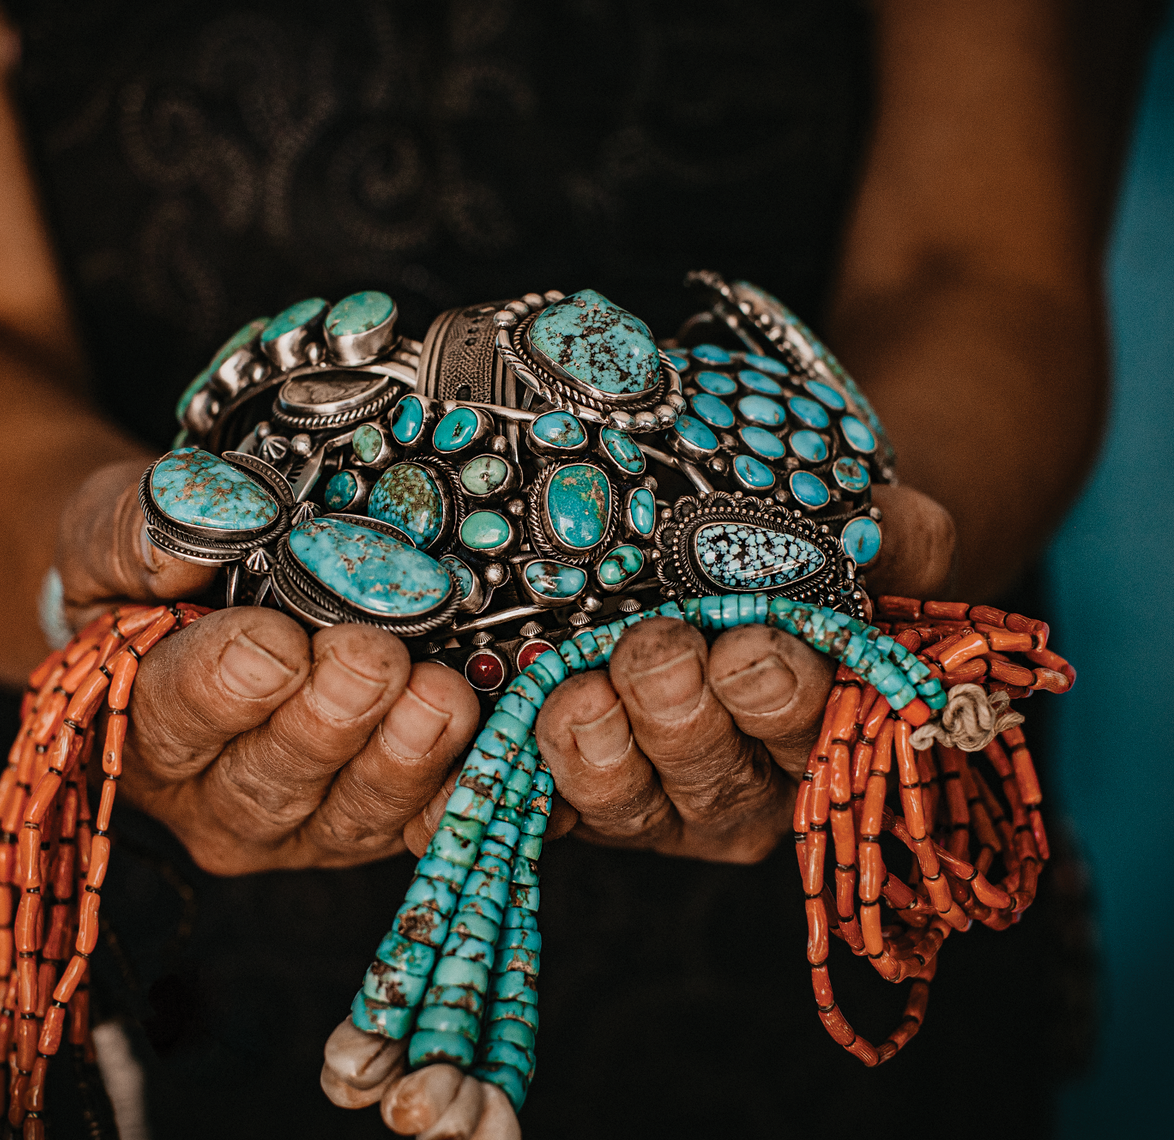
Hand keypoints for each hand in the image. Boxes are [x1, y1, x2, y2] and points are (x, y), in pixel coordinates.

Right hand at [53, 459, 480, 875]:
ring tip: (439, 695)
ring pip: (351, 810)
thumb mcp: (120, 528)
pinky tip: (486, 746)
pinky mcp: (371, 823)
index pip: (170, 715)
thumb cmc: (161, 566)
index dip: (224, 684)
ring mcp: (298, 820)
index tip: (275, 640)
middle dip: (329, 719)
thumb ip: (135, 532)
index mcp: (139, 727)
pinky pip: (420, 827)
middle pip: (270, 778)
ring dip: (402, 756)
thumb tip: (201, 529)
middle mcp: (213, 793)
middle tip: (372, 657)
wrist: (211, 592)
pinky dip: (456, 792)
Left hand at [404, 482, 955, 864]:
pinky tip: (471, 727)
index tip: (750, 649)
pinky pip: (521, 800)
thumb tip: (888, 530)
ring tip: (576, 693)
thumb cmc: (780, 540)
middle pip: (711, 782)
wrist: (686, 546)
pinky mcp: (554, 790)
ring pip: (618, 800)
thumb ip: (888, 532)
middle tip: (655, 657)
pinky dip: (492, 771)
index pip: (813, 736)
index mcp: (811, 731)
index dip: (782, 701)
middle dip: (682, 721)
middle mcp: (728, 779)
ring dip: (594, 750)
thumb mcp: (852, 521)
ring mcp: (638, 791)